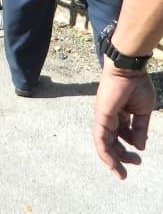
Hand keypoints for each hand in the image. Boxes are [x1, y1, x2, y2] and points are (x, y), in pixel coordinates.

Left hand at [93, 63, 155, 179]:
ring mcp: (103, 117)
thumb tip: (139, 147)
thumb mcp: (143, 112)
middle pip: (111, 142)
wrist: (129, 70)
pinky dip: (104, 151)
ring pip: (103, 144)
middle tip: (128, 171)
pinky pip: (99, 137)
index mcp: (119, 115)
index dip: (128, 149)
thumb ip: (140, 129)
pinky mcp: (101, 116)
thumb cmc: (136, 85)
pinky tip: (111, 163)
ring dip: (111, 160)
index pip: (120, 136)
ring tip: (121, 173)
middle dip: (120, 158)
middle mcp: (108, 117)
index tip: (138, 159)